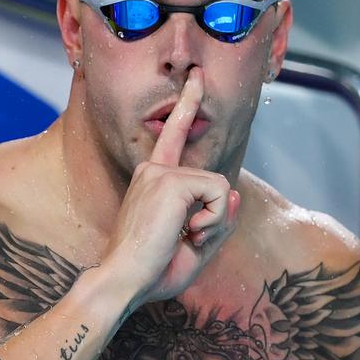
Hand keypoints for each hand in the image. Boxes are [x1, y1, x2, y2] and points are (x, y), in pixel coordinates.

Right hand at [100, 67, 241, 305]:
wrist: (124, 282)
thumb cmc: (151, 272)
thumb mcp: (194, 249)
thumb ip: (218, 221)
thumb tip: (236, 194)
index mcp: (153, 180)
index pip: (173, 135)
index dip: (188, 104)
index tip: (196, 77)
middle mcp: (153, 169)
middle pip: (216, 181)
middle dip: (216, 219)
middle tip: (190, 241)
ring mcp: (160, 173)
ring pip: (221, 188)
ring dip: (215, 221)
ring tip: (187, 238)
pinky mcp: (171, 181)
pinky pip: (220, 192)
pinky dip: (215, 219)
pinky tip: (189, 233)